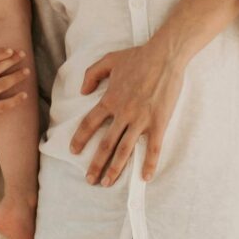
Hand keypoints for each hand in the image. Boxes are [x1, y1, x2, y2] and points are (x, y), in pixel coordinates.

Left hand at [70, 41, 184, 184]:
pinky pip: (153, 148)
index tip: (73, 151)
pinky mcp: (159, 122)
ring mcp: (141, 119)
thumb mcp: (109, 59)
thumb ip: (92, 74)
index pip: (90, 124)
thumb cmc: (139, 56)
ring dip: (115, 169)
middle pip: (105, 144)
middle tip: (89, 180)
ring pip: (125, 150)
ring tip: (107, 183)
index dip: (80, 139)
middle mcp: (123, 113)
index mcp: (110, 99)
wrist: (165, 55)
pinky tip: (145, 178)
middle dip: (96, 164)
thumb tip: (82, 91)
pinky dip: (149, 164)